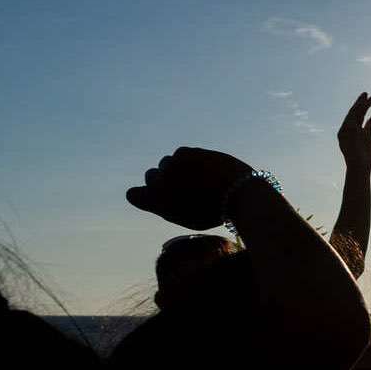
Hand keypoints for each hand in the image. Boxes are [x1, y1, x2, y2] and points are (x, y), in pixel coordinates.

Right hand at [127, 148, 254, 229]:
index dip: (144, 196)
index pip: (133, 194)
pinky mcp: (184, 152)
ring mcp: (170, 165)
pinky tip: (204, 169)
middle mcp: (157, 181)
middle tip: (184, 188)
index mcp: (155, 201)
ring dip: (177, 168)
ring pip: (167, 162)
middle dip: (163, 180)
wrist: (238, 192)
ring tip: (197, 179)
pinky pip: (181, 154)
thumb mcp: (184, 216)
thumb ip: (164, 205)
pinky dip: (190, 160)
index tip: (159, 198)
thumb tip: (146, 193)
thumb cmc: (213, 211)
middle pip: (151, 175)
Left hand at [337, 92, 370, 173]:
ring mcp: (358, 132)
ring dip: (366, 107)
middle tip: (365, 93)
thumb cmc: (354, 156)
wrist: (359, 167)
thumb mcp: (352, 143)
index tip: (363, 98)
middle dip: (360, 103)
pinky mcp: (365, 136)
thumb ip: (352, 132)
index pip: (351, 114)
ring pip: (362, 117)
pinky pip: (369, 124)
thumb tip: (354, 123)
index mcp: (344, 129)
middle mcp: (350, 129)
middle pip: (356, 113)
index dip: (357, 105)